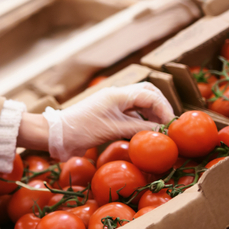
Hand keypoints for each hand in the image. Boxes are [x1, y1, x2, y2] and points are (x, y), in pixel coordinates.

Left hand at [42, 83, 173, 160]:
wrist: (57, 135)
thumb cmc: (82, 130)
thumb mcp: (113, 129)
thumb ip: (139, 128)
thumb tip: (164, 131)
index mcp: (117, 94)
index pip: (150, 95)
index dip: (164, 109)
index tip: (171, 127)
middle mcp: (116, 95)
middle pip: (147, 93)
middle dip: (161, 107)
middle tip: (168, 125)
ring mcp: (112, 103)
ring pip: (140, 102)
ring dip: (152, 113)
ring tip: (160, 130)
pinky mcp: (109, 113)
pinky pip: (131, 111)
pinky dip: (142, 119)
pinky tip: (146, 131)